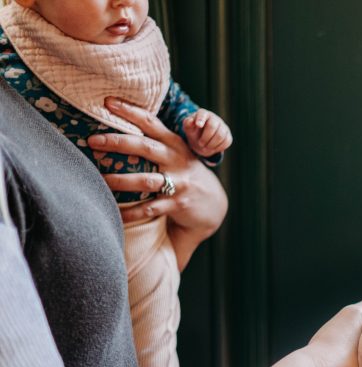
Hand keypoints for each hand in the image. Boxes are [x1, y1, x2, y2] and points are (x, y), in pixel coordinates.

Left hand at [88, 97, 228, 270]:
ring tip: (99, 178)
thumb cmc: (184, 172)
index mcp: (175, 144)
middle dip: (117, 142)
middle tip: (92, 141)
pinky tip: (114, 212)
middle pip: (145, 147)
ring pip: (145, 180)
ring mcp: (178, 183)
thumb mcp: (177, 153)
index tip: (108, 102)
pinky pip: (149, 209)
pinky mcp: (177, 204)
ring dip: (120, 180)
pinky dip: (131, 212)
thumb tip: (116, 126)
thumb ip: (155, 141)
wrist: (213, 202)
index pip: (151, 123)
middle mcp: (177, 161)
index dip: (129, 111)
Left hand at [183, 109, 232, 157]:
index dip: (200, 119)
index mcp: (203, 114)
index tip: (198, 125)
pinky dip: (218, 147)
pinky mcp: (228, 135)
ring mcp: (223, 126)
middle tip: (200, 144)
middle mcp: (215, 118)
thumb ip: (187, 124)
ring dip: (211, 144)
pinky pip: (226, 142)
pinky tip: (212, 147)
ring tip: (205, 147)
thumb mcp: (188, 128)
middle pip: (212, 126)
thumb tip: (191, 121)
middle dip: (205, 138)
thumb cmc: (194, 131)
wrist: (202, 139)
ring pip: (220, 136)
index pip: (202, 114)